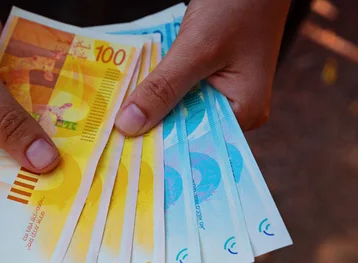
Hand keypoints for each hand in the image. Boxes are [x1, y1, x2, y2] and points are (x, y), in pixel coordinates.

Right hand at [0, 0, 59, 176]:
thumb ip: (8, 123)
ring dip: (35, 144)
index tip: (31, 211)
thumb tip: (43, 163)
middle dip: (22, 171)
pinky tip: (67, 131)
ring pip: (8, 137)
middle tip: (62, 191)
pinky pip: (17, 111)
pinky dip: (37, 117)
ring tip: (73, 167)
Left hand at [114, 0, 290, 134]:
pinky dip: (159, 87)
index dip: (160, 148)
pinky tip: (134, 92)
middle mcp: (236, 108)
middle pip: (186, 127)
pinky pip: (180, 88)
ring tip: (117, 118)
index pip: (196, 142)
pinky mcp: (211, 74)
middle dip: (153, 127)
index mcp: (244, 112)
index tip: (124, 154)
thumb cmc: (238, 6)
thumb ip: (163, 88)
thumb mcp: (197, 49)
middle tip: (112, 138)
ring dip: (152, 106)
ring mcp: (223, 90)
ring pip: (179, 107)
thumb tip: (128, 126)